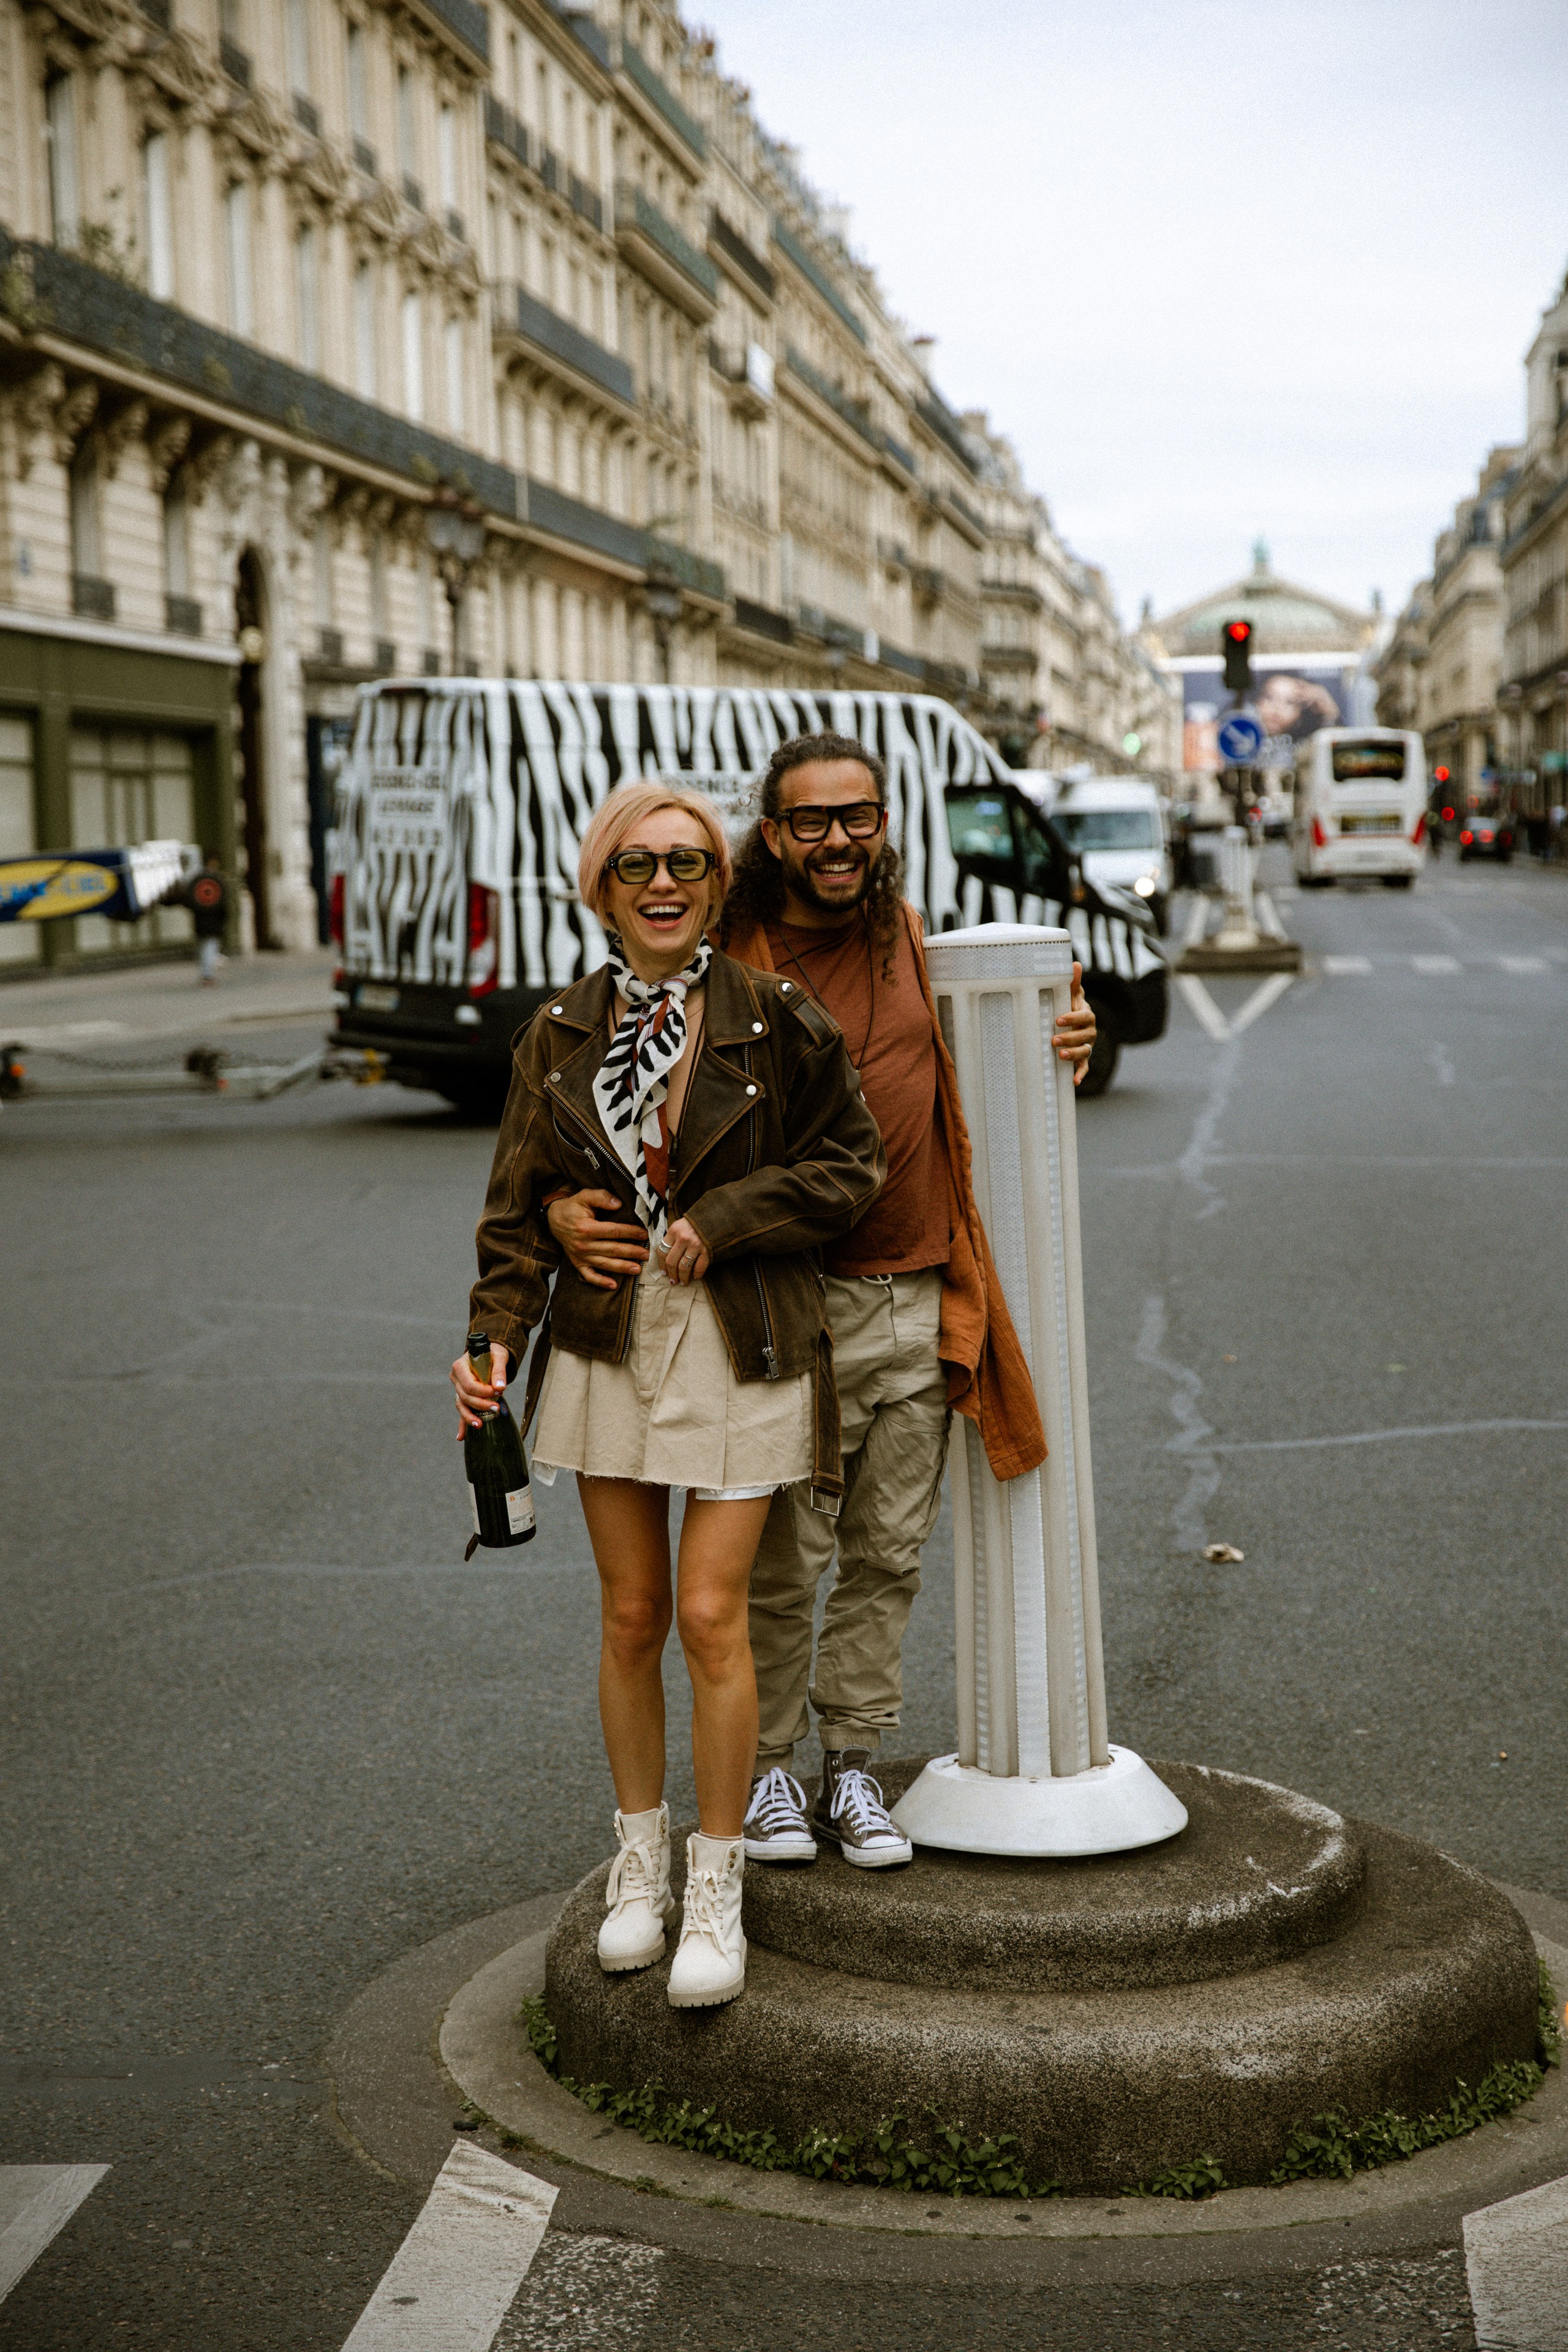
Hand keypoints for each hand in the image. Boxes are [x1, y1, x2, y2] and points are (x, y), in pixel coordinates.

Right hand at [451, 1340, 508, 1434]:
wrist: (489, 1354)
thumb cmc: (493, 1353)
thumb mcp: (499, 1357)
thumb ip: (499, 1371)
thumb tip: (500, 1387)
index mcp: (460, 1366)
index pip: (469, 1385)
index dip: (483, 1391)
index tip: (499, 1391)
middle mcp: (456, 1378)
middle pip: (465, 1397)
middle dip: (480, 1404)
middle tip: (497, 1407)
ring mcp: (458, 1388)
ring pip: (462, 1405)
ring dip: (470, 1417)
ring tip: (480, 1425)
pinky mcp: (463, 1396)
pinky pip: (462, 1411)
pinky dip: (462, 1424)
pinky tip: (461, 1437)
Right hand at [545, 1188, 648, 1290]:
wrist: (553, 1219)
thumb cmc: (572, 1207)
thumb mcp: (585, 1196)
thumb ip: (602, 1197)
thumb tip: (618, 1204)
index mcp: (586, 1228)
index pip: (614, 1231)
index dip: (630, 1232)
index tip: (644, 1234)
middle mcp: (583, 1244)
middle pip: (612, 1249)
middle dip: (632, 1252)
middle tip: (647, 1254)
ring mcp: (580, 1255)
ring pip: (605, 1264)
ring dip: (622, 1267)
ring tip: (638, 1269)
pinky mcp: (577, 1262)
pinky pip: (589, 1275)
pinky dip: (601, 1282)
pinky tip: (613, 1285)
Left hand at [659, 1215, 710, 1284]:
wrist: (713, 1217)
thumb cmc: (693, 1224)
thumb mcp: (678, 1227)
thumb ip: (671, 1240)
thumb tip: (664, 1260)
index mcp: (673, 1231)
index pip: (662, 1251)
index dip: (661, 1265)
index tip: (664, 1273)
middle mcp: (683, 1238)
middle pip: (672, 1262)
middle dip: (672, 1274)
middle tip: (673, 1281)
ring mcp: (696, 1244)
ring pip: (684, 1267)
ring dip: (683, 1278)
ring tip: (683, 1282)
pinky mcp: (706, 1249)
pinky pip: (700, 1266)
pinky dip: (697, 1274)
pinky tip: (696, 1277)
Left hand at [1054, 961, 1096, 1087]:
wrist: (1075, 1022)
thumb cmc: (1070, 1005)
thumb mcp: (1071, 993)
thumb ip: (1073, 981)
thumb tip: (1074, 963)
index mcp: (1087, 1015)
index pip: (1084, 1016)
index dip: (1073, 1018)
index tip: (1058, 1019)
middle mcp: (1090, 1031)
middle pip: (1084, 1035)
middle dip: (1070, 1038)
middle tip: (1053, 1040)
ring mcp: (1087, 1046)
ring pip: (1085, 1051)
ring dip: (1074, 1054)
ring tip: (1060, 1055)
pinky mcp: (1083, 1059)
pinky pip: (1084, 1067)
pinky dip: (1080, 1074)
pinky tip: (1074, 1081)